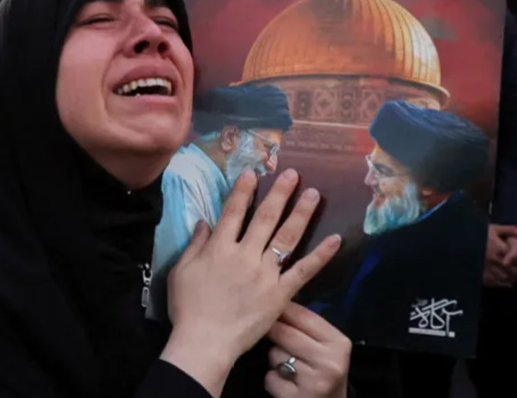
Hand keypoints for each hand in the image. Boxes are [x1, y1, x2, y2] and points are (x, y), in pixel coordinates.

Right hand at [161, 169, 341, 396]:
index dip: (243, 191)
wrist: (205, 342)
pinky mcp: (281, 293)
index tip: (253, 173)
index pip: (233, 212)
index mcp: (219, 248)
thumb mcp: (181, 272)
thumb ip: (194, 245)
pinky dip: (321, 255)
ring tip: (314, 193)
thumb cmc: (188, 309)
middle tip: (292, 174)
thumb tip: (204, 222)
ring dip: (301, 213)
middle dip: (280, 193)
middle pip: (266, 218)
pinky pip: (304, 270)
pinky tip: (335, 239)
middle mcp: (245, 254)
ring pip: (287, 237)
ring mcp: (265, 273)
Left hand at [265, 303, 350, 397]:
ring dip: (274, 360)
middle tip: (275, 338)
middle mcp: (330, 362)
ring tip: (287, 366)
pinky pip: (270, 378)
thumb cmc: (325, 372)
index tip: (270, 307)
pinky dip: (273, 380)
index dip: (281, 309)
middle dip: (274, 334)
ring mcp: (314, 382)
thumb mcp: (326, 348)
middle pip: (284, 333)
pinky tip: (285, 383)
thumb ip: (307, 326)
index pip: (302, 314)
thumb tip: (277, 299)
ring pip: (275, 355)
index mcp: (338, 343)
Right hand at [483, 224, 516, 287]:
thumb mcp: (493, 229)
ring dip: (511, 277)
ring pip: (507, 279)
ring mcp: (490, 271)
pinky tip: (501, 279)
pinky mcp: (483, 278)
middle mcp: (497, 262)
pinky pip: (498, 284)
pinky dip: (502, 283)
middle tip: (514, 267)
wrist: (459, 244)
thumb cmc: (477, 235)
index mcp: (502, 250)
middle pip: (515, 271)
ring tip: (509, 274)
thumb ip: (511, 230)